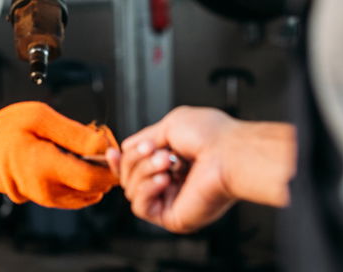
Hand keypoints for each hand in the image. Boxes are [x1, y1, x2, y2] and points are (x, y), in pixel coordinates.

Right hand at [0, 101, 117, 208]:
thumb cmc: (4, 132)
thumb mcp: (38, 117)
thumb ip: (73, 132)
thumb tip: (104, 145)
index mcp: (44, 167)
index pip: (94, 178)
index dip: (109, 162)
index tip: (108, 141)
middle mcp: (48, 191)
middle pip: (97, 187)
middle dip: (106, 164)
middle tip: (98, 137)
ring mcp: (49, 199)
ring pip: (91, 191)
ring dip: (96, 170)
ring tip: (83, 145)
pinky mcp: (49, 200)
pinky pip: (79, 193)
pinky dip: (84, 177)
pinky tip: (74, 157)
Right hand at [106, 106, 241, 232]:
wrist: (230, 153)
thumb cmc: (212, 136)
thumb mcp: (170, 125)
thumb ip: (144, 138)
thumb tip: (125, 148)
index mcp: (174, 161)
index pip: (136, 167)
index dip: (121, 160)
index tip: (112, 152)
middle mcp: (172, 182)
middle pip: (129, 176)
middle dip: (136, 160)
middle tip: (155, 149)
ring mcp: (172, 200)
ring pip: (132, 190)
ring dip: (144, 171)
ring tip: (167, 161)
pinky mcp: (172, 216)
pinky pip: (141, 207)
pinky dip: (146, 190)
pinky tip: (163, 179)